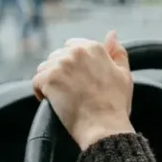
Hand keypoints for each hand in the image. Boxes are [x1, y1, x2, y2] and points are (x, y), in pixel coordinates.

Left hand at [32, 31, 134, 149]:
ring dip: (49, 80)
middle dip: (60, 71)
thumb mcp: (124, 75)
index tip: (77, 79)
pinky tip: (51, 102)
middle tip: (70, 91)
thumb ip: (117, 52)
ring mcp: (60, 65)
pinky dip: (41, 92)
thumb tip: (112, 34)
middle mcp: (75, 52)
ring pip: (44, 68)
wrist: (104, 127)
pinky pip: (36, 82)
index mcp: (93, 48)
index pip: (72, 46)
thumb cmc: (115, 104)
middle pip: (56, 56)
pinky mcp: (48, 79)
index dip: (73, 64)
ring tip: (60, 96)